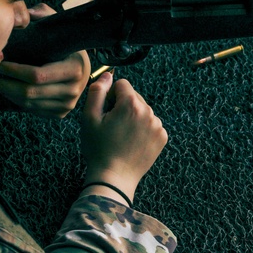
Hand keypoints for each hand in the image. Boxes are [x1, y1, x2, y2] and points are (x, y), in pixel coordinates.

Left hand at [0, 4, 90, 117]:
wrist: (81, 67)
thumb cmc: (66, 45)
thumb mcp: (58, 26)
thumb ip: (43, 14)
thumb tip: (27, 13)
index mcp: (75, 68)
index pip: (37, 75)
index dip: (14, 70)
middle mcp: (74, 90)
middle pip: (29, 92)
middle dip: (5, 82)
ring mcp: (67, 104)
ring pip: (27, 103)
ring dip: (7, 92)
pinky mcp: (60, 114)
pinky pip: (31, 110)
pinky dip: (15, 100)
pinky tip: (7, 88)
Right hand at [80, 73, 167, 201]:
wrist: (114, 177)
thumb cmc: (98, 148)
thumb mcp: (90, 118)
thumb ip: (97, 91)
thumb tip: (107, 75)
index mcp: (131, 104)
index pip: (122, 84)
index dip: (111, 96)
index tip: (106, 111)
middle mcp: (148, 112)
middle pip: (134, 97)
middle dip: (123, 106)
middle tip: (112, 126)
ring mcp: (157, 125)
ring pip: (143, 110)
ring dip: (133, 117)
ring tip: (122, 136)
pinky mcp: (162, 137)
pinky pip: (151, 124)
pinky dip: (142, 129)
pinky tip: (132, 142)